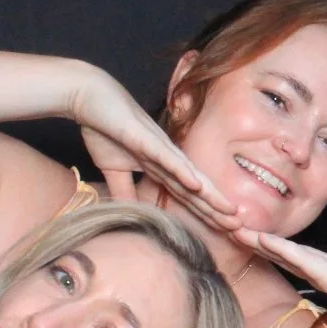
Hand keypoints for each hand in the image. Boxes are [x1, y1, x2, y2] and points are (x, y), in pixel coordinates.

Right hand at [66, 66, 240, 231]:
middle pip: (195, 189)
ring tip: (230, 212)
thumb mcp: (113, 170)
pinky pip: (166, 157)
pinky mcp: (145, 138)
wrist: (86, 97)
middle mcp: (166, 158)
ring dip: (210, 194)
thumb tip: (130, 214)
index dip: (206, 213)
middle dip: (216, 209)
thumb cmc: (103, 129)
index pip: (188, 195)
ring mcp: (158, 147)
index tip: (226, 230)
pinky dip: (182, 171)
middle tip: (240, 228)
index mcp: (160, 167)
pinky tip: (197, 184)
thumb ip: (124, 191)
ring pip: (189, 175)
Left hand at [232, 229, 326, 327]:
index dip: (269, 250)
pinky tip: (260, 239)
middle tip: (229, 225)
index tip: (247, 242)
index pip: (292, 260)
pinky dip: (278, 247)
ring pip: (284, 249)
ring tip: (233, 226)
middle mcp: (326, 266)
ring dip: (259, 239)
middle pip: (282, 250)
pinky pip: (298, 258)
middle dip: (256, 239)